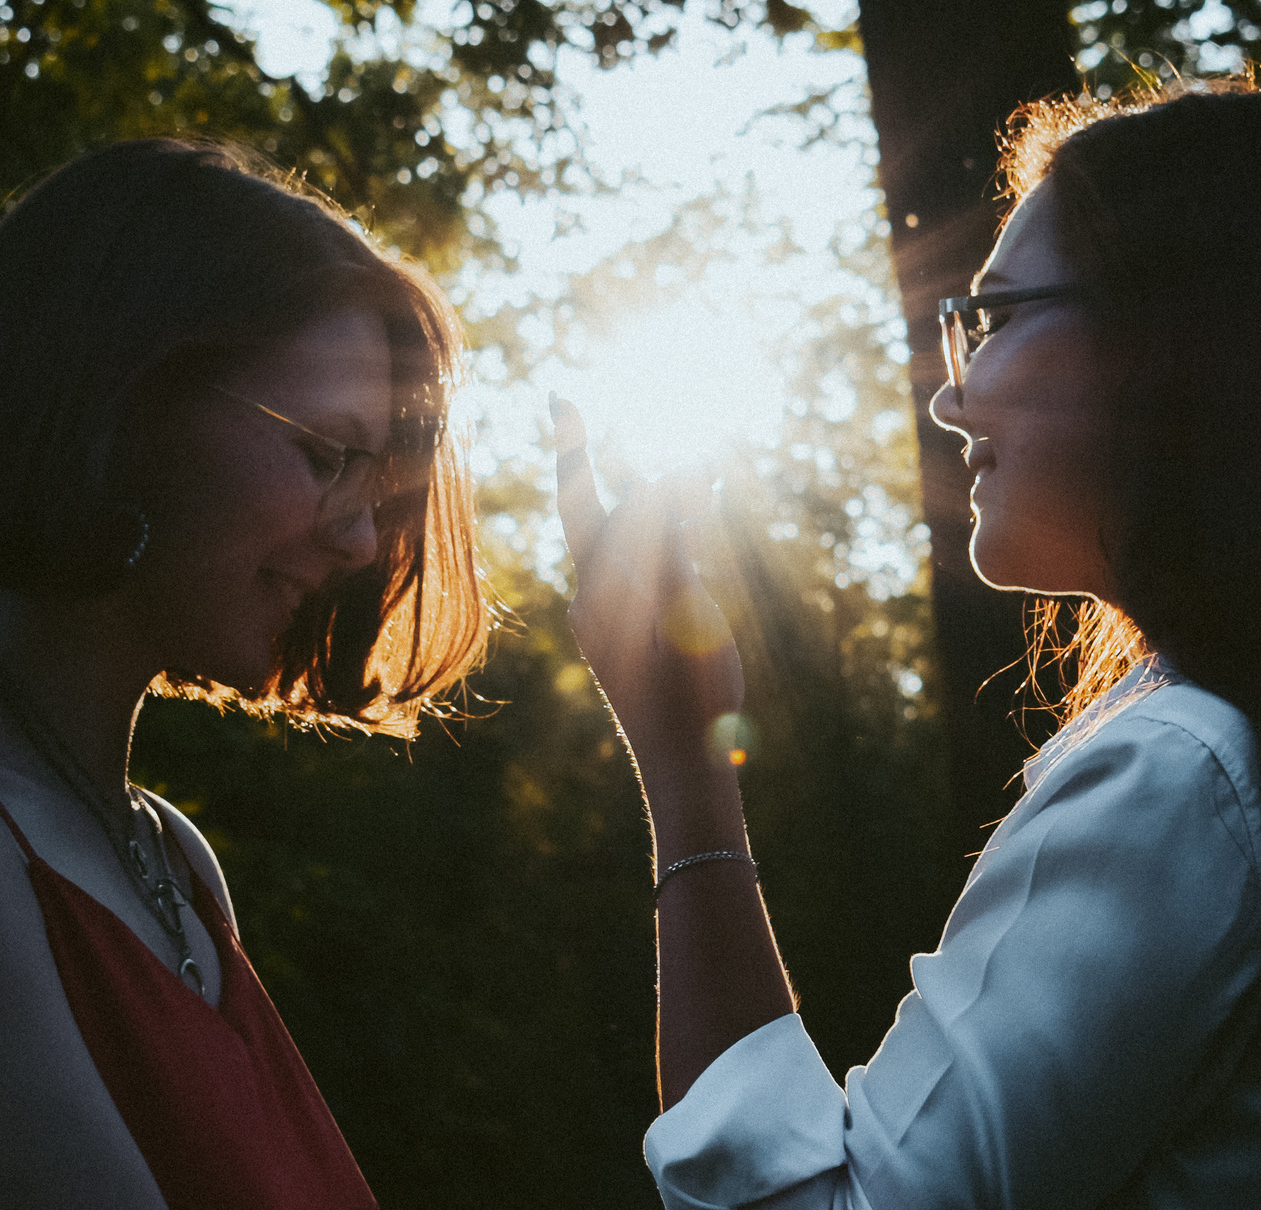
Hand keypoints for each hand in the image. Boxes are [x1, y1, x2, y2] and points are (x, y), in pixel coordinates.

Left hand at [552, 396, 743, 784]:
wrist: (684, 762)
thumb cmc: (688, 699)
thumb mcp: (688, 617)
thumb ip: (674, 550)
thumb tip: (665, 483)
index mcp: (602, 592)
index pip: (589, 504)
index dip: (578, 448)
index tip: (562, 395)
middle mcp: (598, 595)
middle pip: (595, 508)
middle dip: (594, 458)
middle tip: (573, 403)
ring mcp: (616, 610)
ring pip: (631, 531)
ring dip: (659, 493)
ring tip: (697, 461)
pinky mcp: (640, 624)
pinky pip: (648, 560)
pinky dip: (671, 528)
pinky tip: (698, 510)